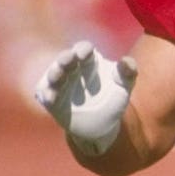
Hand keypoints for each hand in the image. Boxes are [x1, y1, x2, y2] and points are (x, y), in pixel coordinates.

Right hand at [34, 41, 136, 155]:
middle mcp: (72, 69)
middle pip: (66, 59)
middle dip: (65, 58)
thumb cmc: (113, 99)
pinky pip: (46, 95)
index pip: (84, 49)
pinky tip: (50, 98)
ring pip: (54, 75)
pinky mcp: (52, 100)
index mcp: (89, 61)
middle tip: (68, 59)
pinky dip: (47, 95)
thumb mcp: (124, 86)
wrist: (103, 125)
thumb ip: (128, 73)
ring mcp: (60, 84)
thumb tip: (126, 61)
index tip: (86, 54)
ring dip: (54, 74)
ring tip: (58, 76)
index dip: (83, 49)